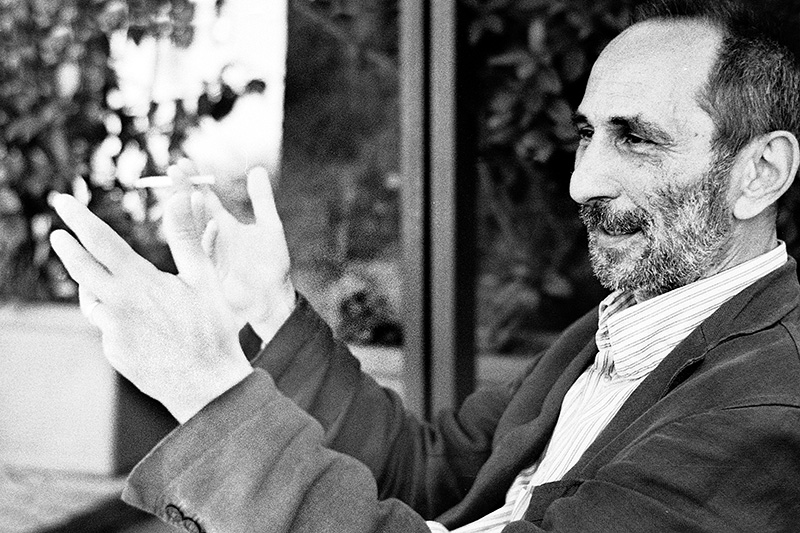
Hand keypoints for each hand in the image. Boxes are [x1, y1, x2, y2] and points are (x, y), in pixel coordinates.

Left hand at [49, 192, 252, 423]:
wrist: (208, 386)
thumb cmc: (212, 330)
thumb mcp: (204, 279)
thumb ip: (187, 236)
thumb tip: (183, 196)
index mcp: (139, 283)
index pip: (100, 241)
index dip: (79, 218)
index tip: (63, 200)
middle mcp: (118, 306)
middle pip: (81, 269)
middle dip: (67, 248)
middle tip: (58, 233)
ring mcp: (113, 332)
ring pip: (93, 301)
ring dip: (93, 286)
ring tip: (104, 280)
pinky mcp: (115, 353)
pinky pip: (108, 328)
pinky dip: (116, 317)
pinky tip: (141, 324)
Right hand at [172, 163, 295, 344]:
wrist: (274, 298)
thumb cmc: (271, 265)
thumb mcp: (269, 226)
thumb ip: (262, 199)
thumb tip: (256, 169)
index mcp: (223, 226)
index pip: (203, 198)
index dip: (195, 181)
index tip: (185, 162)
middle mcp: (211, 238)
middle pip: (191, 210)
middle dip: (183, 190)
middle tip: (176, 170)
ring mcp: (210, 255)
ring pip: (192, 230)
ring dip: (189, 212)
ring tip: (189, 191)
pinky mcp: (214, 274)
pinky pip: (207, 255)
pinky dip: (210, 240)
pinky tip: (215, 225)